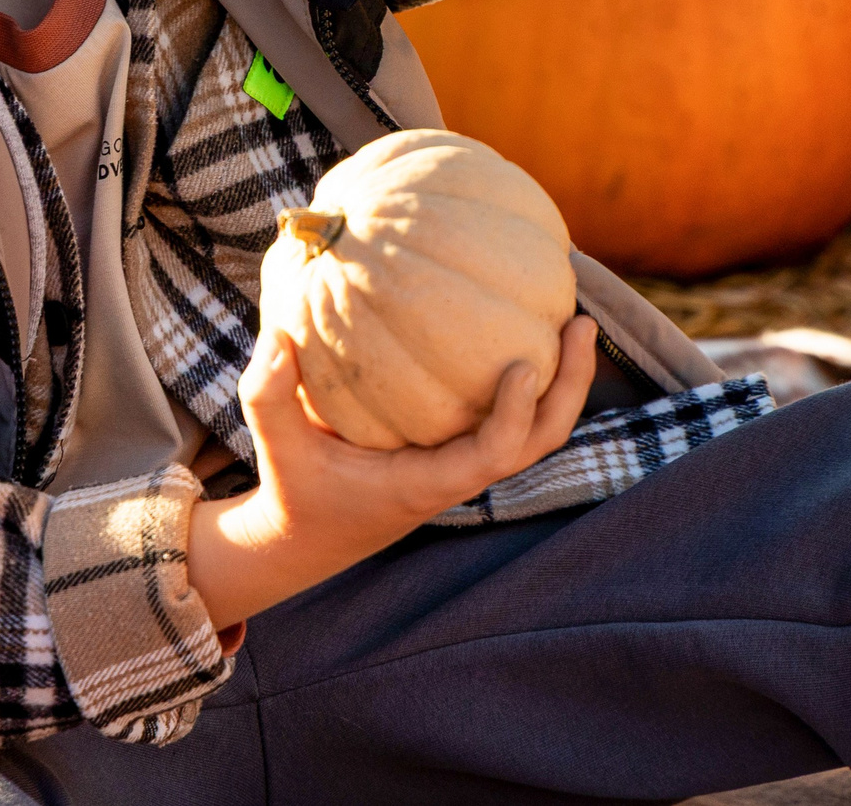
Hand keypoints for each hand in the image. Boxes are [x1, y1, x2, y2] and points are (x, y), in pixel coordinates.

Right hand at [186, 315, 597, 629]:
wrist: (309, 534)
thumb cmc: (297, 487)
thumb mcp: (276, 445)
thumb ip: (267, 395)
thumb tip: (278, 337)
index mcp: (427, 484)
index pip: (492, 456)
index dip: (515, 414)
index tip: (525, 365)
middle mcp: (458, 474)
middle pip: (538, 441)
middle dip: (570, 387)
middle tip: (583, 322)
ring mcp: (465, 461)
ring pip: (536, 429)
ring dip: (563, 379)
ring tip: (575, 316)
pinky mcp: (460, 447)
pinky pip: (510, 412)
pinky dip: (530, 377)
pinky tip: (525, 320)